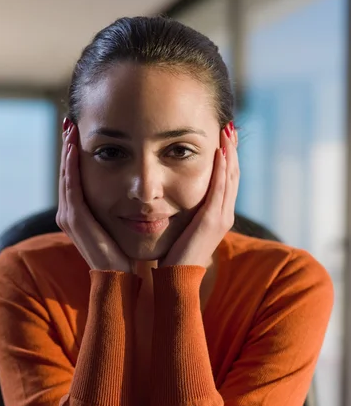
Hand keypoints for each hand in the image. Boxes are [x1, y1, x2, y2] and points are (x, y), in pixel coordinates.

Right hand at [56, 120, 132, 272]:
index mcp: (79, 214)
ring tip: (71, 128)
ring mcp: (69, 218)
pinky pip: (71, 188)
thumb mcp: (120, 223)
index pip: (73, 176)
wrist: (122, 280)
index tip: (80, 130)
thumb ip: (119, 206)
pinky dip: (71, 167)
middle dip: (68, 147)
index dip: (74, 154)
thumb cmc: (125, 253)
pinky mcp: (74, 221)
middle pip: (66, 172)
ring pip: (66, 176)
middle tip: (70, 121)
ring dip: (67, 151)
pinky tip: (76, 148)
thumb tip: (133, 189)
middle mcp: (69, 214)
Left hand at [159, 122, 238, 268]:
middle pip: (233, 174)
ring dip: (229, 153)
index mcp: (218, 215)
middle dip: (232, 149)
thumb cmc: (174, 255)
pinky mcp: (212, 221)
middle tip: (229, 126)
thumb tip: (172, 197)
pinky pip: (220, 189)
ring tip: (227, 131)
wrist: (176, 279)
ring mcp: (221, 218)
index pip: (227, 179)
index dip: (227, 157)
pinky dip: (221, 170)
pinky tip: (219, 152)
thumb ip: (184, 211)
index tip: (223, 136)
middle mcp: (224, 214)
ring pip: (230, 178)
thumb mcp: (182, 227)